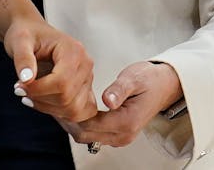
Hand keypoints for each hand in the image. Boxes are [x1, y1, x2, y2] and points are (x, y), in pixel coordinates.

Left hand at [4, 17, 96, 122]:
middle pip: (68, 98)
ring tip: (30, 96)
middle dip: (41, 99)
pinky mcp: (85, 90)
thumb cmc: (27, 34)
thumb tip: (26, 79)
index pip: (62, 82)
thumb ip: (23, 58)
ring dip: (48, 108)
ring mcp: (87, 79)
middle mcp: (85, 65)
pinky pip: (79, 112)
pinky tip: (43, 103)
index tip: (19, 86)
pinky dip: (60, 113)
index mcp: (74, 51)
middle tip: (20, 90)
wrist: (32, 33)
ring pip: (74, 110)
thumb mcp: (19, 40)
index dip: (38, 90)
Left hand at [56, 59, 182, 150]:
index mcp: (126, 122)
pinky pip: (92, 134)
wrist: (165, 86)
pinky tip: (69, 108)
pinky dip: (79, 124)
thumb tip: (108, 100)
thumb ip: (119, 90)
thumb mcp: (134, 78)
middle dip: (64, 119)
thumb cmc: (150, 79)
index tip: (52, 99)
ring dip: (70, 123)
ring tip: (54, 103)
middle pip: (83, 134)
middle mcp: (123, 135)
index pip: (87, 124)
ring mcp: (120, 137)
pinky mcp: (118, 134)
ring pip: (86, 136)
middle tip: (48, 101)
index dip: (67, 113)